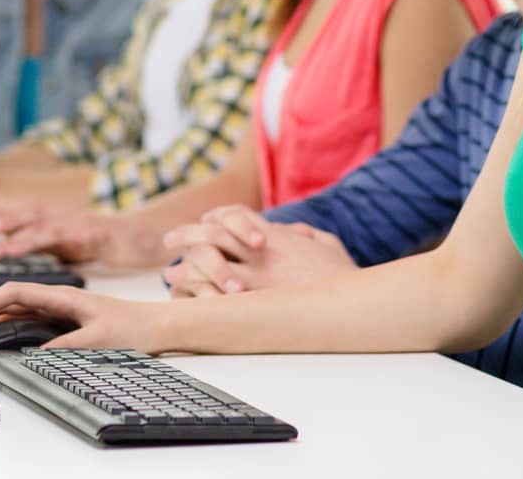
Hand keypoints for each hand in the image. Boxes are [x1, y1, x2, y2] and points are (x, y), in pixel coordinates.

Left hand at [0, 199, 112, 262]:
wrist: (136, 238)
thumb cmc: (95, 241)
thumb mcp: (57, 242)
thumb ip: (31, 242)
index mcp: (42, 218)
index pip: (5, 212)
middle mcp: (53, 214)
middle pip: (13, 211)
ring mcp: (70, 220)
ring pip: (33, 221)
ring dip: (10, 232)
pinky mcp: (87, 231)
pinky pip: (57, 235)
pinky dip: (34, 241)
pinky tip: (22, 250)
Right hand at [0, 282, 169, 350]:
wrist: (157, 326)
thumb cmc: (134, 326)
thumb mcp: (98, 340)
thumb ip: (65, 346)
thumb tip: (34, 353)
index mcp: (65, 297)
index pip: (20, 292)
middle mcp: (60, 300)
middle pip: (15, 301)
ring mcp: (62, 310)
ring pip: (23, 312)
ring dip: (1, 321)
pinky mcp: (67, 321)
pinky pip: (34, 322)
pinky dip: (16, 328)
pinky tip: (7, 340)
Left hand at [162, 206, 354, 297]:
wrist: (351, 305)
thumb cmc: (341, 276)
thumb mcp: (328, 244)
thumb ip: (304, 234)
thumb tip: (291, 232)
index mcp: (276, 237)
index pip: (235, 215)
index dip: (216, 217)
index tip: (203, 223)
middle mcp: (262, 254)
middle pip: (214, 235)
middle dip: (187, 235)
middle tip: (170, 241)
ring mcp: (257, 280)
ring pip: (208, 265)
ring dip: (186, 268)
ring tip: (172, 274)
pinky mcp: (254, 306)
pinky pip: (214, 297)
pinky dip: (195, 296)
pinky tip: (185, 300)